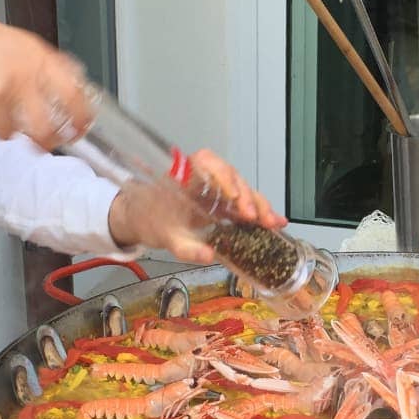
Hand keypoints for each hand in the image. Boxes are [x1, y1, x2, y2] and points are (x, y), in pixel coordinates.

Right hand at [0, 0, 91, 148]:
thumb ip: (44, 64)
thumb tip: (69, 83)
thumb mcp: (21, 42)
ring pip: (14, 132)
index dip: (81, 118)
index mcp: (38, 58)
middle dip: (46, 141)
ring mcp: (2, 93)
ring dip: (8, 128)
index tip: (81, 128)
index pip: (74, 95)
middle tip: (44, 142)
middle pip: (46, 128)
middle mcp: (24, 76)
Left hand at [108, 148, 284, 261]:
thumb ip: (185, 247)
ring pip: (242, 190)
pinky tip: (276, 223)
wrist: (142, 220)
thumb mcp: (165, 237)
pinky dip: (259, 213)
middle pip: (232, 177)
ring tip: (272, 223)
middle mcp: (204, 178)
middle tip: (256, 218)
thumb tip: (208, 256)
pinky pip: (243, 204)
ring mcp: (216, 191)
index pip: (207, 162)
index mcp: (185, 176)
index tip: (233, 196)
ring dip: (259, 205)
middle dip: (247, 197)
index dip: (223, 175)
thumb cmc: (150, 220)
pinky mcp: (224, 204)